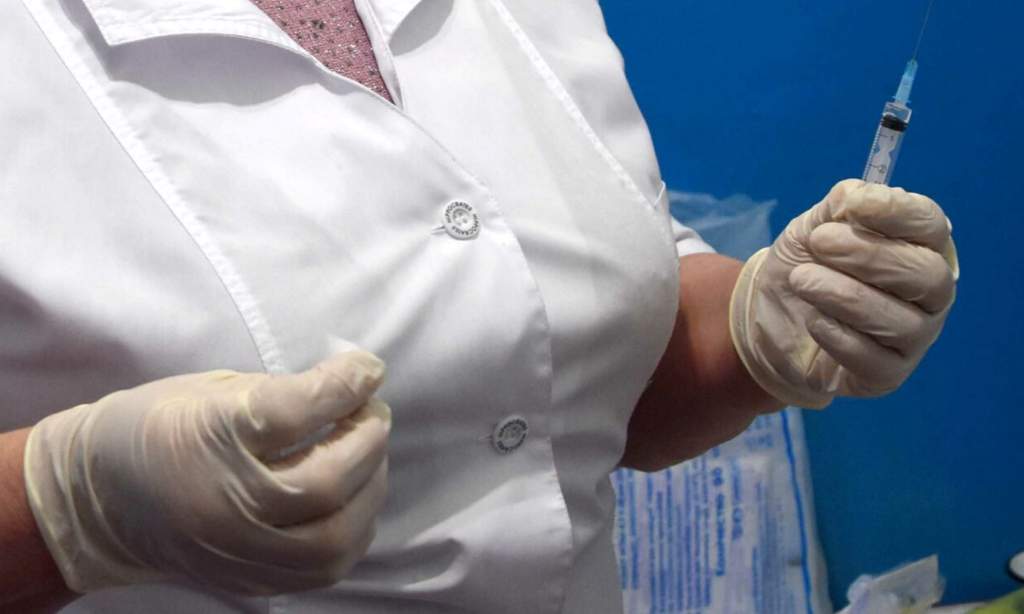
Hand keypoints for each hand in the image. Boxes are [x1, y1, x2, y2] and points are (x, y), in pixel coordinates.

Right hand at [23, 351, 389, 594]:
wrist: (96, 500)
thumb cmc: (154, 428)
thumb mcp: (209, 390)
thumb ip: (282, 391)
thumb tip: (354, 384)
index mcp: (205, 439)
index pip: (293, 412)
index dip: (344, 385)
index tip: (369, 368)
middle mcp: (224, 505)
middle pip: (324, 483)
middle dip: (367, 442)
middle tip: (373, 412)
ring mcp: (238, 552)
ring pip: (333, 538)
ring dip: (370, 489)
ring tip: (368, 454)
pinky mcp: (250, 580)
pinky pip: (323, 568)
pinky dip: (355, 529)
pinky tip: (355, 497)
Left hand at [729, 179, 957, 408]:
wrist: (770, 313)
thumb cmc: (808, 262)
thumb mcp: (814, 227)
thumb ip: (837, 209)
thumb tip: (855, 195)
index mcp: (921, 246)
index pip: (931, 225)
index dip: (897, 213)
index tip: (853, 206)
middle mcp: (930, 293)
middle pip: (926, 275)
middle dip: (869, 256)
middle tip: (818, 243)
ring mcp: (914, 336)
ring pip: (902, 321)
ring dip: (846, 296)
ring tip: (802, 280)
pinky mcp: (887, 374)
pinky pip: (875, 360)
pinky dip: (839, 337)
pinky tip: (813, 320)